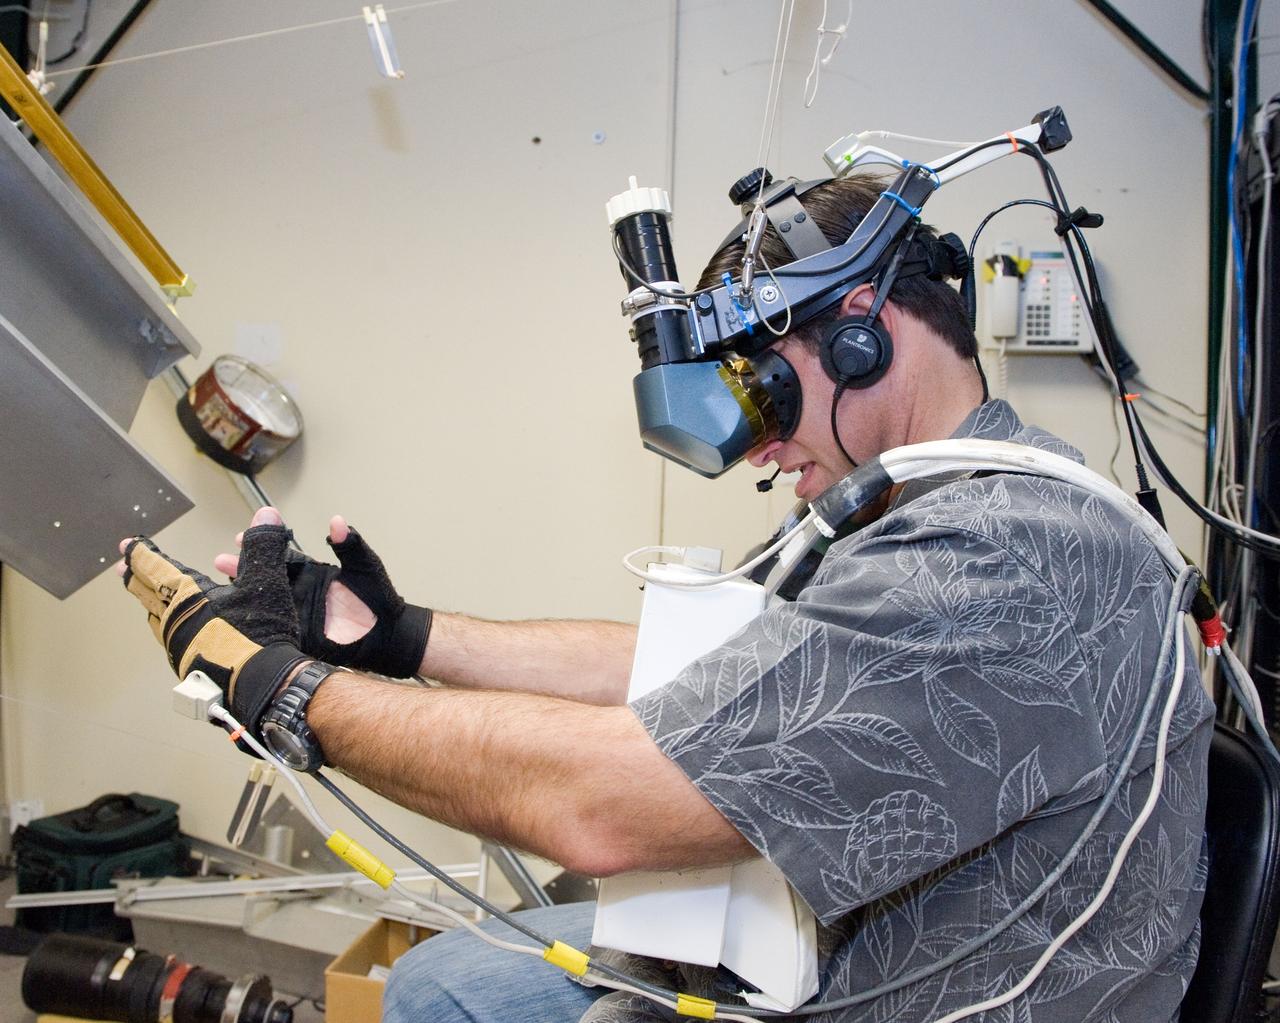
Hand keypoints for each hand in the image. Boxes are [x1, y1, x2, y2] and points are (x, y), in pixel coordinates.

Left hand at [119, 508, 310, 737]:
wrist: (262, 684)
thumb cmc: (260, 633)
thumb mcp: (266, 582)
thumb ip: (263, 545)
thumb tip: (266, 513)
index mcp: (186, 595)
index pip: (156, 567)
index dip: (141, 553)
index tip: (127, 545)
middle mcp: (174, 619)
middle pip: (147, 593)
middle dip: (135, 577)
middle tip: (122, 568)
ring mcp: (178, 645)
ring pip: (156, 618)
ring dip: (150, 604)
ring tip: (147, 599)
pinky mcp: (188, 665)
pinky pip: (170, 639)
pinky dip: (169, 627)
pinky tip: (176, 632)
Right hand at [215, 514, 430, 678]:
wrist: (389, 636)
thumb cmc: (380, 599)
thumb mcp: (365, 567)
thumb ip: (351, 545)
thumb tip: (337, 521)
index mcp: (311, 573)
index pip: (281, 555)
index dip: (263, 546)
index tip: (242, 535)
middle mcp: (299, 592)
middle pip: (266, 578)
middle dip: (243, 568)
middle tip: (220, 560)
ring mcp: (296, 615)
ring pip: (264, 603)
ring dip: (245, 596)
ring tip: (220, 589)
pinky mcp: (298, 636)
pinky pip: (273, 629)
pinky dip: (256, 626)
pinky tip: (237, 622)